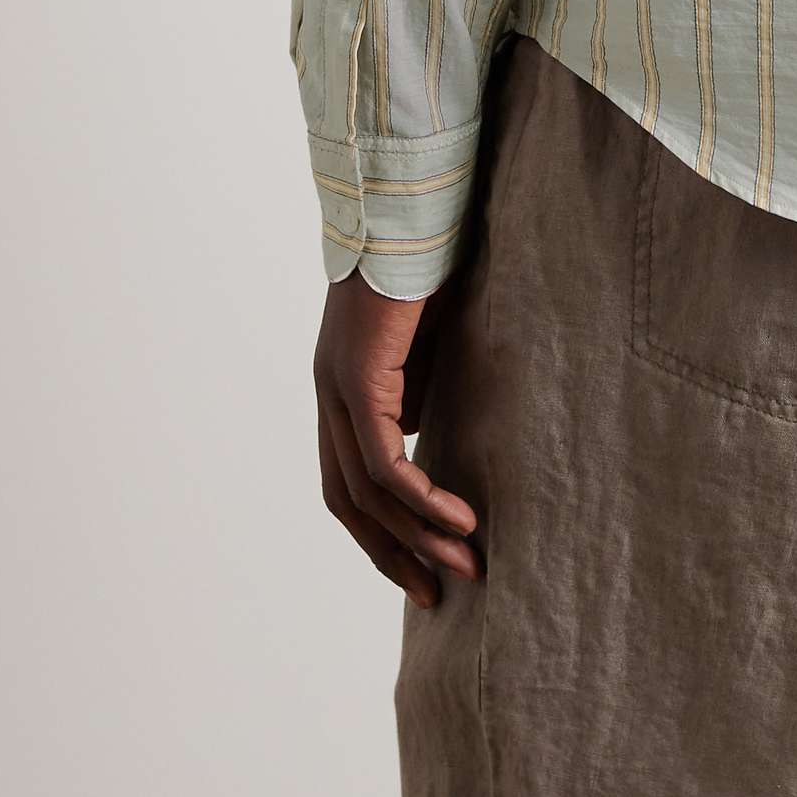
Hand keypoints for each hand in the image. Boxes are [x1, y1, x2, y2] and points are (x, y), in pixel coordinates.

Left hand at [314, 275, 479, 606]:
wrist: (412, 205)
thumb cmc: (430, 258)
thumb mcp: (429, 338)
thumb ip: (422, 384)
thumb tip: (425, 429)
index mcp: (344, 389)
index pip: (351, 483)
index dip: (384, 531)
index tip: (427, 565)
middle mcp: (330, 396)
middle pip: (350, 503)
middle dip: (396, 553)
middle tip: (441, 591)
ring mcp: (337, 389)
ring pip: (367, 492)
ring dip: (417, 537)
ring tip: (466, 563)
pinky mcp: (358, 379)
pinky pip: (385, 462)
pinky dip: (420, 498)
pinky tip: (457, 517)